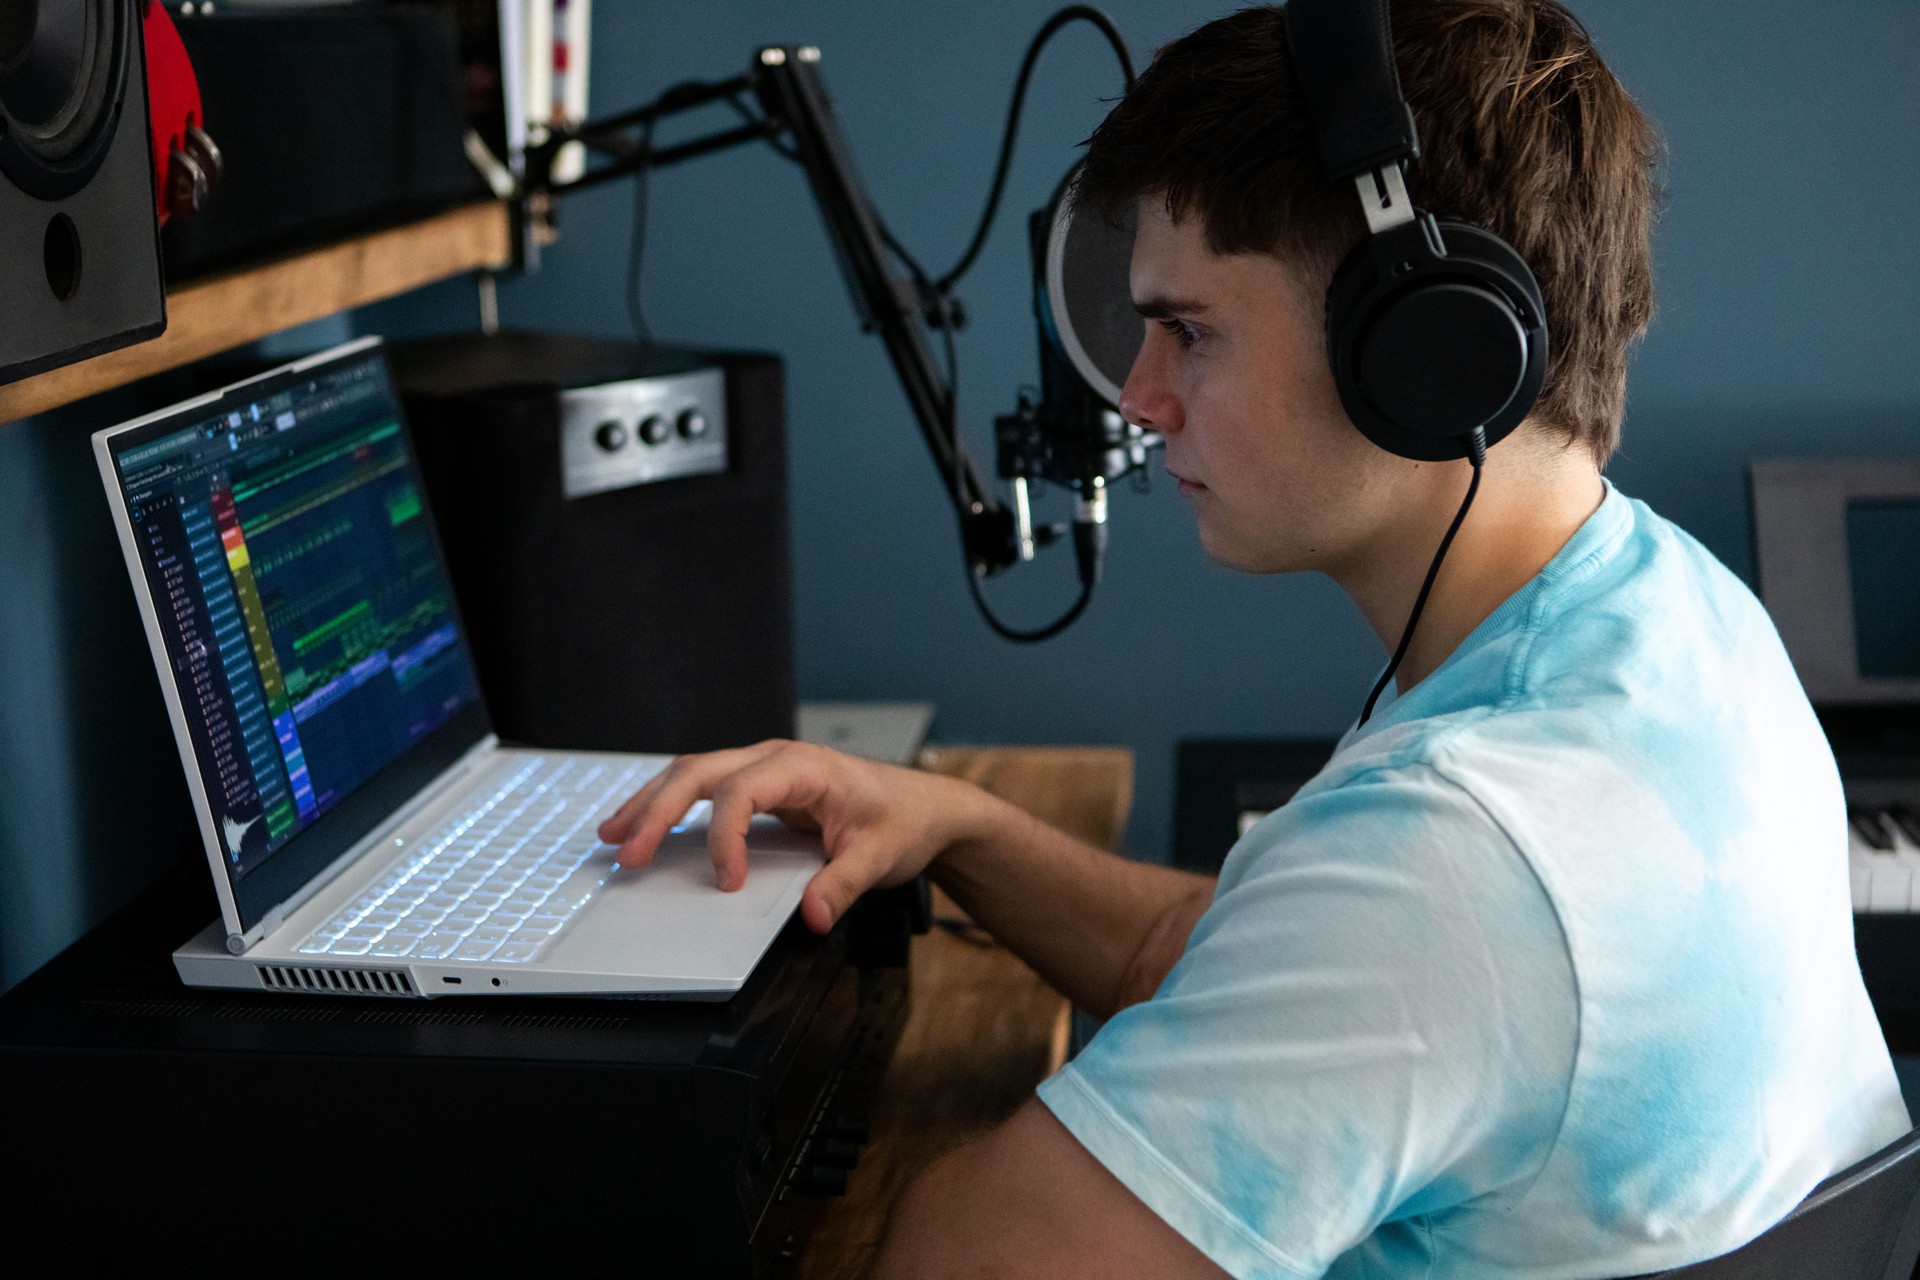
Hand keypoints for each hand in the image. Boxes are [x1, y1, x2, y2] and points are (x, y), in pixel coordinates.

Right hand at [596, 740, 983, 933]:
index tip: (726, 881)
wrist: (923, 807)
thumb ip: (844, 886)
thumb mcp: (881, 857)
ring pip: (692, 774)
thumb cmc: (903, 821)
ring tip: (612, 835)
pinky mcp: (760, 787)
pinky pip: (705, 790)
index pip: (743, 791)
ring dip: (651, 804)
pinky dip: (669, 806)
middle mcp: (777, 759)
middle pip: (699, 772)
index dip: (725, 836)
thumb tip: (812, 917)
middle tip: (625, 851)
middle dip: (657, 810)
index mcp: (804, 767)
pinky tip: (644, 827)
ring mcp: (764, 769)